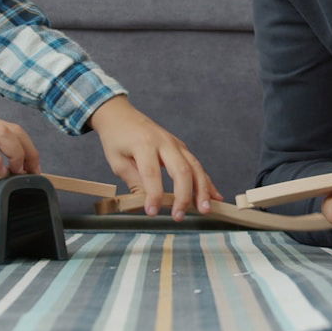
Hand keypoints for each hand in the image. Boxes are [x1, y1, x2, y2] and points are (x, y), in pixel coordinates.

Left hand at [88, 96, 220, 219]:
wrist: (121, 114)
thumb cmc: (116, 138)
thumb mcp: (117, 161)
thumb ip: (134, 181)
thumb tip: (146, 202)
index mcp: (144, 144)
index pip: (152, 173)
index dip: (154, 194)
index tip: (152, 212)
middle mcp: (164, 142)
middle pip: (181, 170)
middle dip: (183, 195)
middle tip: (179, 216)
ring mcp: (176, 144)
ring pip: (194, 167)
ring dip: (202, 190)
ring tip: (205, 209)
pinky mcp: (181, 147)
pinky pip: (197, 165)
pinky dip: (207, 182)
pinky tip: (215, 196)